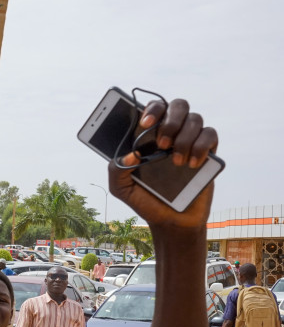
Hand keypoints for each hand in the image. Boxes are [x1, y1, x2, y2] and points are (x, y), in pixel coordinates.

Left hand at [108, 99, 217, 230]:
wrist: (171, 222)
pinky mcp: (208, 152)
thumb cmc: (145, 200)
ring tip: (175, 162)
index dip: (152, 109)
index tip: (145, 124)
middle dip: (170, 120)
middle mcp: (172, 133)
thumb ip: (116, 170)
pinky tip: (192, 164)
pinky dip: (201, 146)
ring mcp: (191, 141)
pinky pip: (210, 134)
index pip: (154, 107)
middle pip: (178, 105)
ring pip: (195, 119)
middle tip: (162, 144)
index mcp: (149, 136)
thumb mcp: (121, 188)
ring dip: (185, 137)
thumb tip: (131, 153)